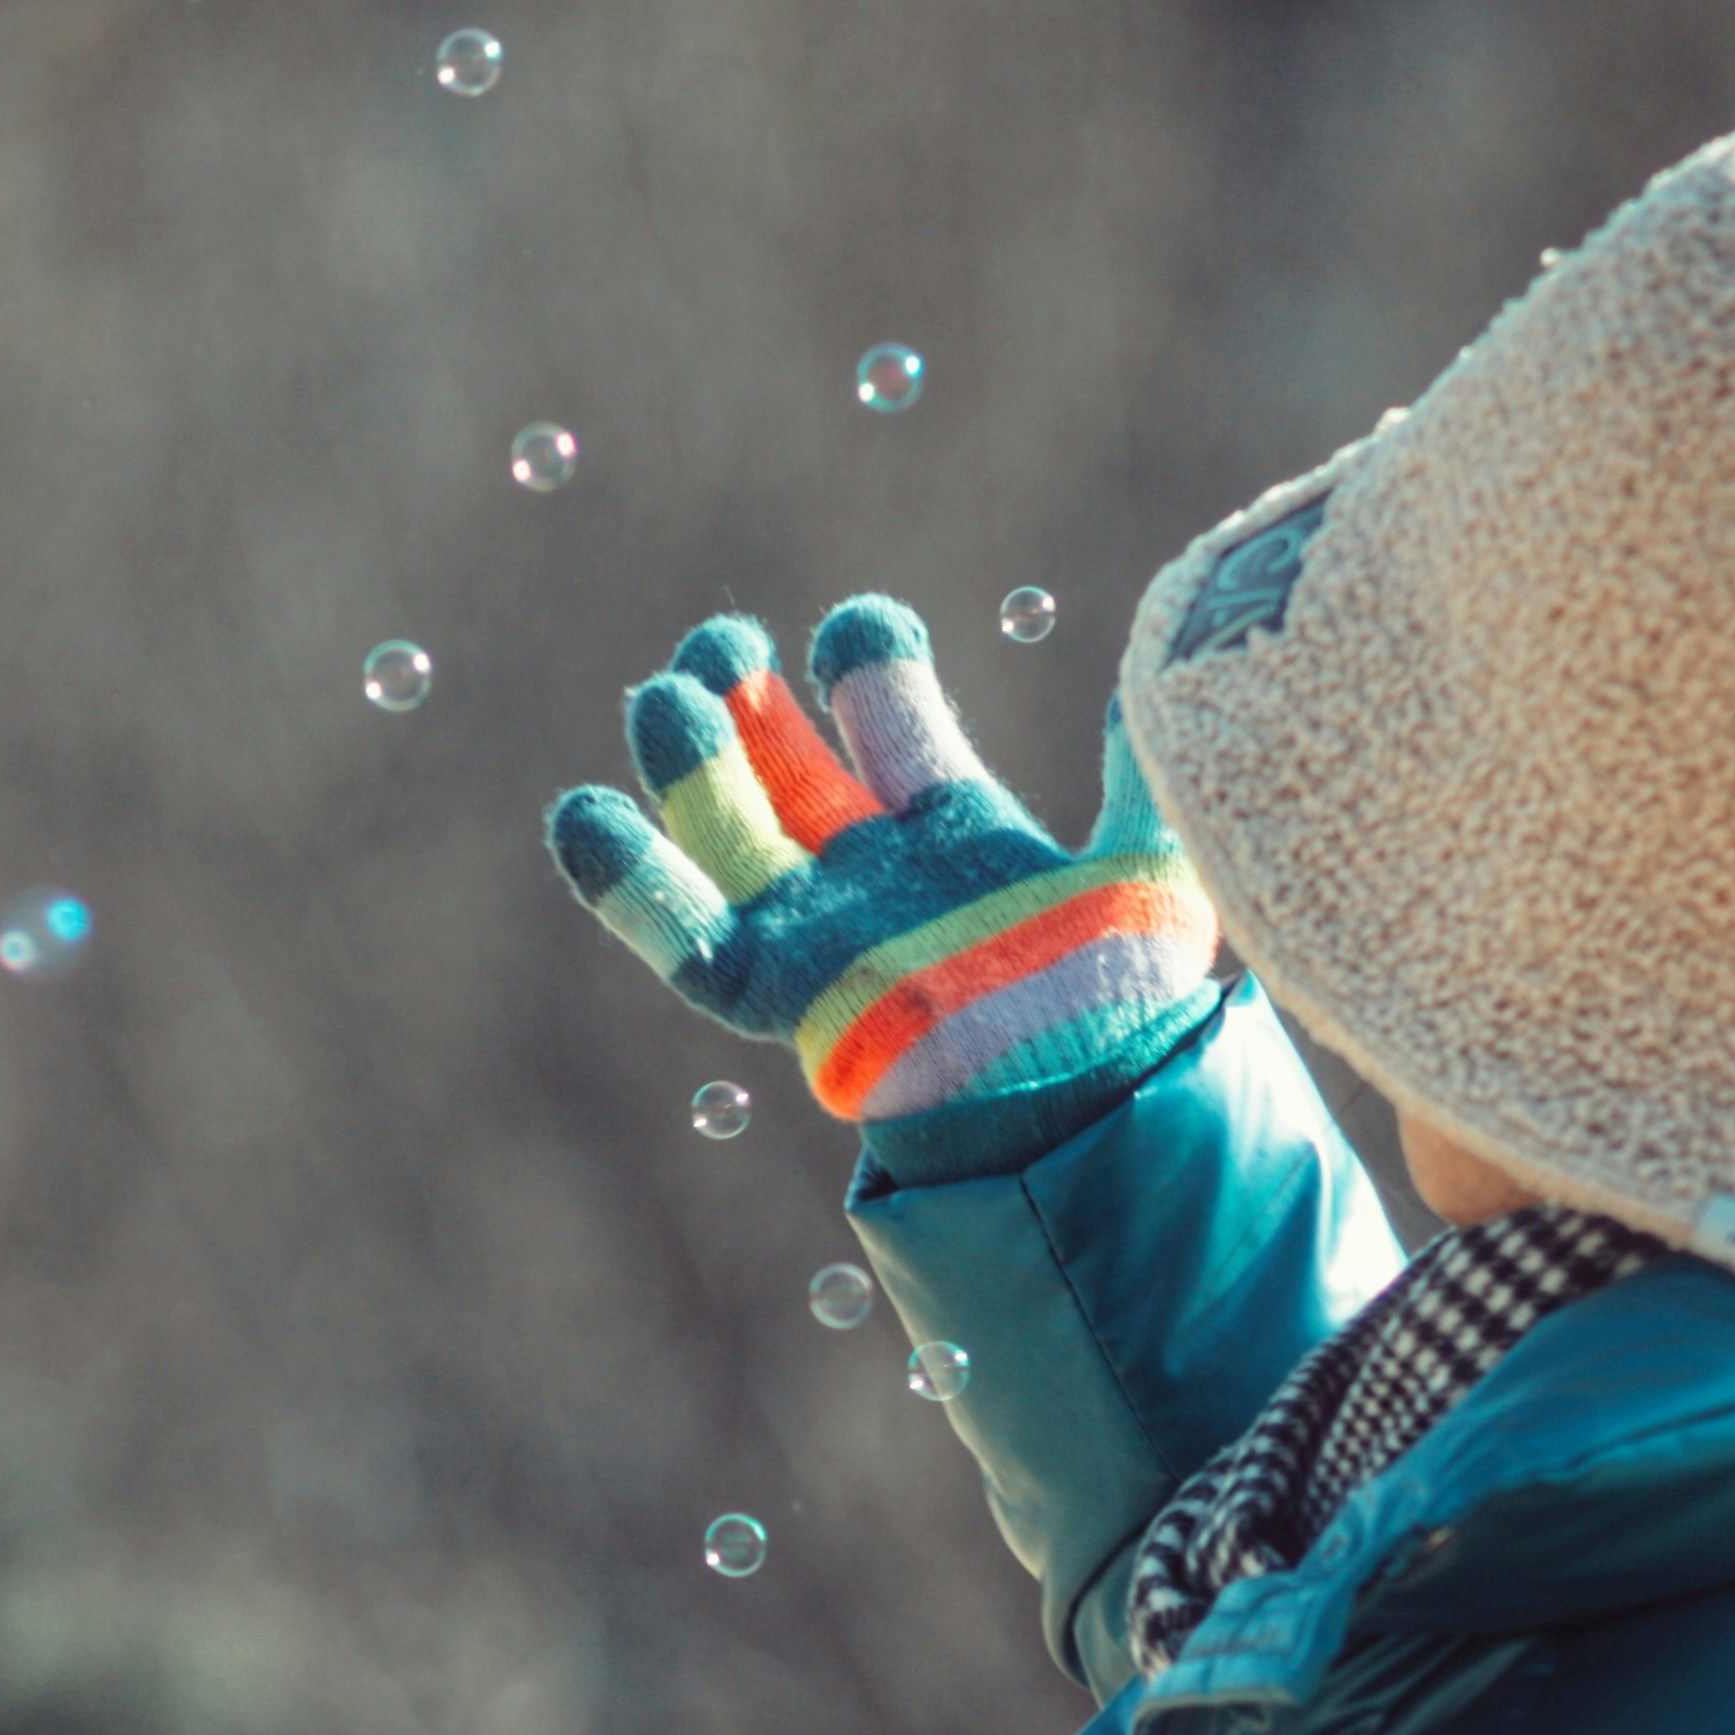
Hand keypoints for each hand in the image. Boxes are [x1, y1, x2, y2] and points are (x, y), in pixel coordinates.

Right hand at [543, 600, 1219, 1135]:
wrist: (1076, 1105)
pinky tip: (582, 816)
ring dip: (690, 760)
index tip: (857, 630)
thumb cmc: (1118, 1007)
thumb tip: (1152, 698)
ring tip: (669, 697)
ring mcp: (819, 933)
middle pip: (784, 765)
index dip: (867, 660)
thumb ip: (1142, 786)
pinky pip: (684, 941)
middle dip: (745, 693)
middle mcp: (873, 877)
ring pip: (727, 831)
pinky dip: (629, 884)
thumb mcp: (1150, 879)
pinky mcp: (777, 993)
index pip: (890, 723)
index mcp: (953, 835)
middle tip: (722, 640)